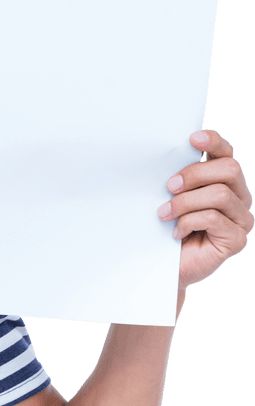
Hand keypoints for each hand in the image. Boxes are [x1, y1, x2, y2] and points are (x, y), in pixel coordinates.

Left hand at [158, 129, 253, 290]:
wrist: (164, 267)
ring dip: (185, 202)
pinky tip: (176, 232)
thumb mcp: (170, 199)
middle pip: (228, 169)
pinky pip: (214, 218)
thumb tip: (163, 158)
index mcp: (224, 182)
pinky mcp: (236, 239)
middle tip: (168, 187)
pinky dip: (189, 222)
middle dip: (194, 174)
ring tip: (163, 214)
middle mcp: (239, 197)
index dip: (213, 142)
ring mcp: (241, 219)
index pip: (226, 154)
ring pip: (219, 194)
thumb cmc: (166, 229)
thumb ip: (177, 180)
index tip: (192, 138)